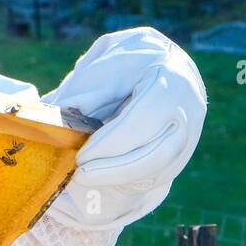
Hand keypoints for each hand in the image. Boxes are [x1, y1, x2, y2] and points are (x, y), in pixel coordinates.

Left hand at [42, 27, 206, 228]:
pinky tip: (103, 178)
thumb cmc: (123, 67)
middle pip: (158, 152)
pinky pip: (159, 175)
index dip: (111, 144)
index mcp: (169, 79)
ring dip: (120, 178)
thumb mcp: (101, 71)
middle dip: (115, 169)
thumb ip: (82, 98)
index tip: (81, 157)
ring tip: (85, 177)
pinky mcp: (183, 151)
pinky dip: (129, 180)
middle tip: (80, 175)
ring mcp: (191, 133)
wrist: (157, 64)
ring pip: (160, 169)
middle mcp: (188, 109)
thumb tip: (55, 128)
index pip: (143, 120)